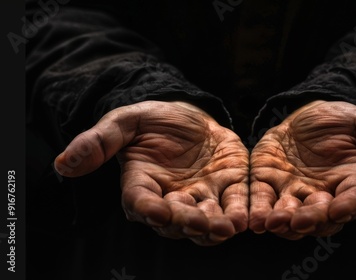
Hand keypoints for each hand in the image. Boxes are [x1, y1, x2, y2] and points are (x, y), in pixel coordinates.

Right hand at [54, 101, 248, 245]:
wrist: (189, 114)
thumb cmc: (152, 120)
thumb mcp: (124, 122)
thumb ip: (99, 142)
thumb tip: (64, 164)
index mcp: (142, 185)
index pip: (141, 202)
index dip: (147, 209)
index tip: (154, 211)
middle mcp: (171, 198)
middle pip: (177, 219)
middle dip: (189, 223)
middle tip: (201, 225)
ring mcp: (202, 194)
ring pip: (208, 218)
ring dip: (217, 225)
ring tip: (228, 227)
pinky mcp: (229, 185)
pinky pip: (235, 202)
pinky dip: (240, 211)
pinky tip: (247, 218)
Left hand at [248, 101, 355, 239]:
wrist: (305, 114)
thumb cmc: (342, 120)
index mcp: (351, 182)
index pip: (354, 200)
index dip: (349, 206)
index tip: (342, 209)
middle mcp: (323, 195)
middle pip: (319, 215)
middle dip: (310, 219)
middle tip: (300, 221)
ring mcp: (294, 192)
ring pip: (289, 214)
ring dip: (280, 221)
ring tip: (270, 222)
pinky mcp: (268, 183)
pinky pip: (262, 200)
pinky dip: (257, 209)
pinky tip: (251, 217)